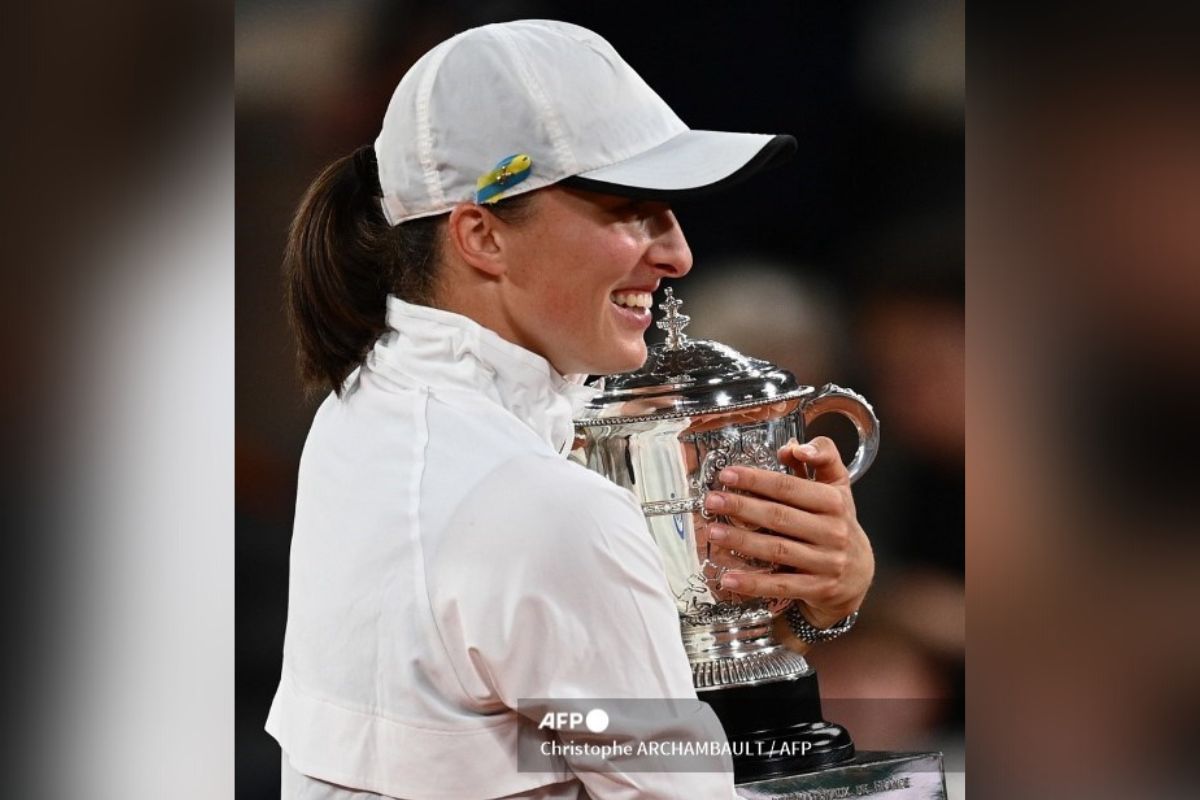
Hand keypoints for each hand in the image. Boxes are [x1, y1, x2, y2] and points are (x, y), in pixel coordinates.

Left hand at [703, 437, 873, 631]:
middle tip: (711, 500)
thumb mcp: (837, 487)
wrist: (859, 573)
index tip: (728, 474)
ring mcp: (826, 562)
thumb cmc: (837, 522)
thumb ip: (820, 459)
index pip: (789, 487)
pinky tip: (729, 579)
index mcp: (834, 501)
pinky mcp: (818, 588)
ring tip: (713, 532)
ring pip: (777, 550)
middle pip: (779, 516)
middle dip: (741, 507)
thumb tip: (790, 448)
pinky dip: (754, 583)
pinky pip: (782, 585)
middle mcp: (833, 531)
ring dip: (742, 541)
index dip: (757, 479)